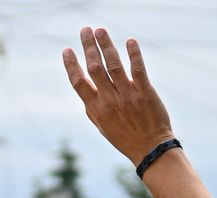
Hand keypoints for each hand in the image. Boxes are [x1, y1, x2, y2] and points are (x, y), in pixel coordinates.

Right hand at [62, 27, 173, 166]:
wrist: (150, 148)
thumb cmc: (125, 137)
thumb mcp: (102, 126)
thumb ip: (93, 106)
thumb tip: (85, 89)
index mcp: (95, 109)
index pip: (78, 82)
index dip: (71, 65)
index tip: (66, 50)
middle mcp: (109, 100)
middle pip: (94, 68)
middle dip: (88, 47)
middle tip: (85, 30)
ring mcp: (127, 96)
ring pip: (113, 65)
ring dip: (106, 45)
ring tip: (100, 30)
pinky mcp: (145, 92)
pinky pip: (137, 69)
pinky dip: (133, 54)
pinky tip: (129, 41)